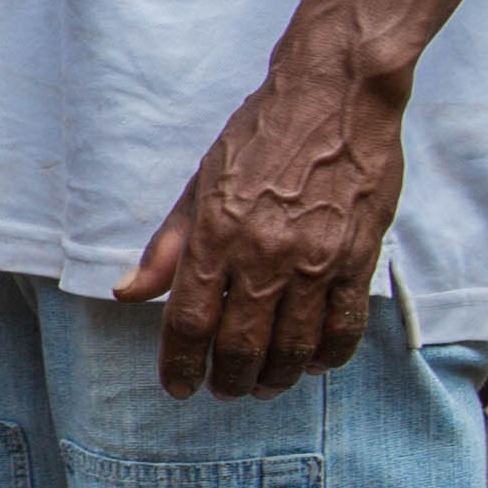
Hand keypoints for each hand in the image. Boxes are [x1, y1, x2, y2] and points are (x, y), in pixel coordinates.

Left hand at [123, 49, 404, 398]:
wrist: (336, 96)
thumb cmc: (259, 136)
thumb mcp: (199, 184)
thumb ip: (167, 246)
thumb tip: (128, 292)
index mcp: (215, 234)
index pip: (189, 322)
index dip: (180, 365)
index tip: (178, 387)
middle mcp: (263, 253)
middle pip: (241, 346)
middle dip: (228, 381)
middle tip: (224, 391)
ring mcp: (316, 258)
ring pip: (293, 346)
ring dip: (276, 379)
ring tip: (264, 386)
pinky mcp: (359, 256)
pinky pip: (344, 327)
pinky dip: (327, 356)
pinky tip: (313, 363)